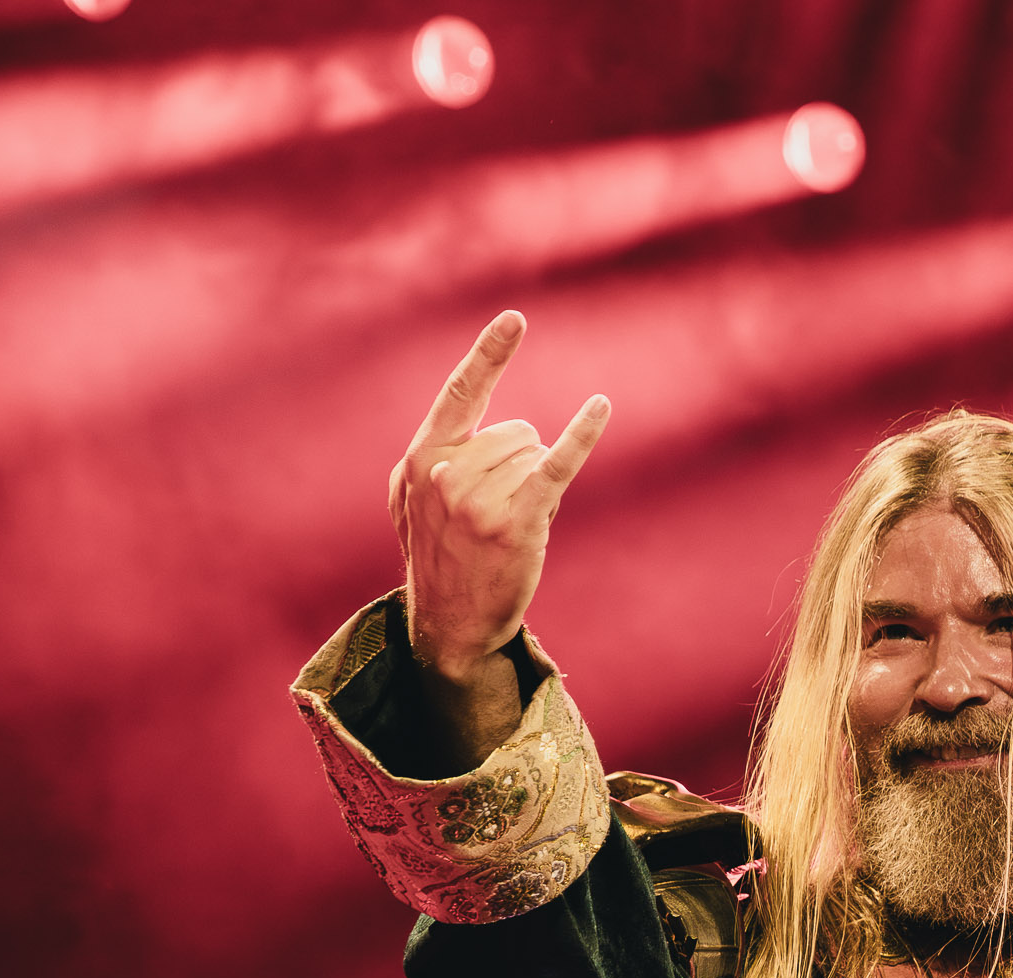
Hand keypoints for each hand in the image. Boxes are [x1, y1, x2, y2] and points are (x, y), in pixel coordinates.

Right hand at [388, 310, 610, 684]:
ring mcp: (477, 496)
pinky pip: (556, 463)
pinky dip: (581, 434)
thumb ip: (430, 459)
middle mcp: (444, 471)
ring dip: (533, 487)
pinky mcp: (515, 520)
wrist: (449, 623)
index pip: (461, 393)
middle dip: (519, 466)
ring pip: (535, 454)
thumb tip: (459, 430)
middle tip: (495, 515)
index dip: (490, 353)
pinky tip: (600, 406)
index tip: (516, 319)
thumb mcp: (411, 502)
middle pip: (516, 431)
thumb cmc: (437, 558)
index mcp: (420, 457)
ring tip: (507, 527)